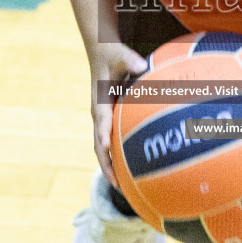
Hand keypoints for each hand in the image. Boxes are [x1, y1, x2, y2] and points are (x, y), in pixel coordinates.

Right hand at [90, 43, 148, 188]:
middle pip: (99, 146)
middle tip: (117, 185)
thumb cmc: (112, 55)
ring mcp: (103, 120)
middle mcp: (99, 115)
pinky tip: (132, 170)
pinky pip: (112, 144)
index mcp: (100, 102)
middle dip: (106, 166)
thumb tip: (142, 66)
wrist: (101, 54)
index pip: (101, 123)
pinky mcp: (109, 121)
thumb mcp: (120, 55)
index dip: (103, 137)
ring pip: (103, 149)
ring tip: (124, 188)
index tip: (107, 150)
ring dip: (111, 167)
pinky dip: (118, 158)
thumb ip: (130, 61)